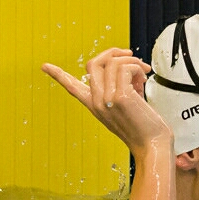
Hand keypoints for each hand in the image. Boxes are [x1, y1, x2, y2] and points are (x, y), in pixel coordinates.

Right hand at [42, 48, 173, 157]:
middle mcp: (97, 102)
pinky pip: (126, 68)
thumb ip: (122, 89)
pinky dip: (138, 68)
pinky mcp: (121, 97)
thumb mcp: (127, 108)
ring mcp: (107, 99)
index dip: (58, 75)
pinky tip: (144, 78)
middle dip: (113, 53)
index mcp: (95, 106)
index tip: (45, 66)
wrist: (153, 146)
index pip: (72, 88)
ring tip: (143, 73)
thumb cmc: (146, 129)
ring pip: (112, 62)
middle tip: (131, 56)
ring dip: (132, 61)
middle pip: (93, 63)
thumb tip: (132, 69)